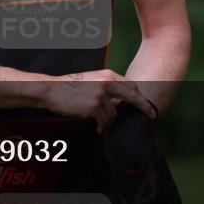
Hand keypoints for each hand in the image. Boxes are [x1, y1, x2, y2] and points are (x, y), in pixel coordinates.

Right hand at [42, 69, 156, 133]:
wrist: (52, 90)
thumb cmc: (70, 87)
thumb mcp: (91, 81)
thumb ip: (107, 87)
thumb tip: (121, 101)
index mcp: (107, 74)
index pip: (131, 85)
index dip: (140, 97)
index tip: (148, 106)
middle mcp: (106, 82)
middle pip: (132, 96)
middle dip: (144, 107)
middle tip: (152, 116)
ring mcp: (100, 94)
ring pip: (115, 114)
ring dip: (110, 123)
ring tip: (102, 127)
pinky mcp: (93, 106)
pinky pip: (104, 121)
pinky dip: (102, 127)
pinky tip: (98, 129)